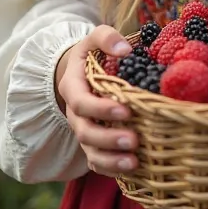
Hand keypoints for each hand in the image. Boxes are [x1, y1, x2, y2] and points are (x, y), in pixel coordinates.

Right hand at [54, 25, 137, 177]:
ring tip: (133, 162)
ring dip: (111, 160)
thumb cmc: (91, 55)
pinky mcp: (94, 143)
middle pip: (86, 132)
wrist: (79, 73)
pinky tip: (133, 170)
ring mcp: (84, 131)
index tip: (126, 110)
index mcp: (74, 88)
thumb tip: (125, 50)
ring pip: (90, 152)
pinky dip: (111, 169)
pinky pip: (97, 162)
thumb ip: (106, 38)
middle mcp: (76, 114)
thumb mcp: (94, 39)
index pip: (82, 103)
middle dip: (109, 139)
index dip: (101, 109)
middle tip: (133, 140)